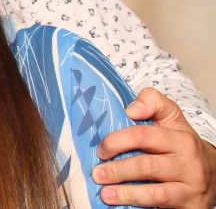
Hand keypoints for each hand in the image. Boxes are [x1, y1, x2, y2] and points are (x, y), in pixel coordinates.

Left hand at [93, 87, 215, 206]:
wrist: (215, 173)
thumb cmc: (183, 145)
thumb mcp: (172, 118)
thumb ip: (153, 102)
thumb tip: (131, 109)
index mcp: (181, 139)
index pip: (142, 135)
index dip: (117, 142)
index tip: (101, 150)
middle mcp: (190, 163)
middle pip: (146, 166)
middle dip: (117, 171)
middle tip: (97, 174)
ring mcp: (192, 187)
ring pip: (156, 193)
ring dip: (126, 193)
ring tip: (105, 193)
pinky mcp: (194, 207)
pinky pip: (163, 207)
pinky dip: (141, 205)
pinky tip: (124, 204)